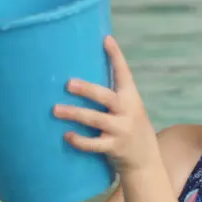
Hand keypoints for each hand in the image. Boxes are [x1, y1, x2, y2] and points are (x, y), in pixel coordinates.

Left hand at [53, 36, 158, 173]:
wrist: (146, 162)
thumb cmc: (129, 128)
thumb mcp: (128, 108)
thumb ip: (112, 95)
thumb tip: (82, 75)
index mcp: (131, 98)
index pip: (124, 73)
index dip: (116, 56)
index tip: (106, 39)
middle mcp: (128, 112)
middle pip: (106, 97)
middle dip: (87, 89)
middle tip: (68, 83)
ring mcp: (122, 130)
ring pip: (96, 120)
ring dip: (75, 114)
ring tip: (55, 110)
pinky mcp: (114, 148)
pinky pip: (94, 144)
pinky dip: (79, 141)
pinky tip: (66, 136)